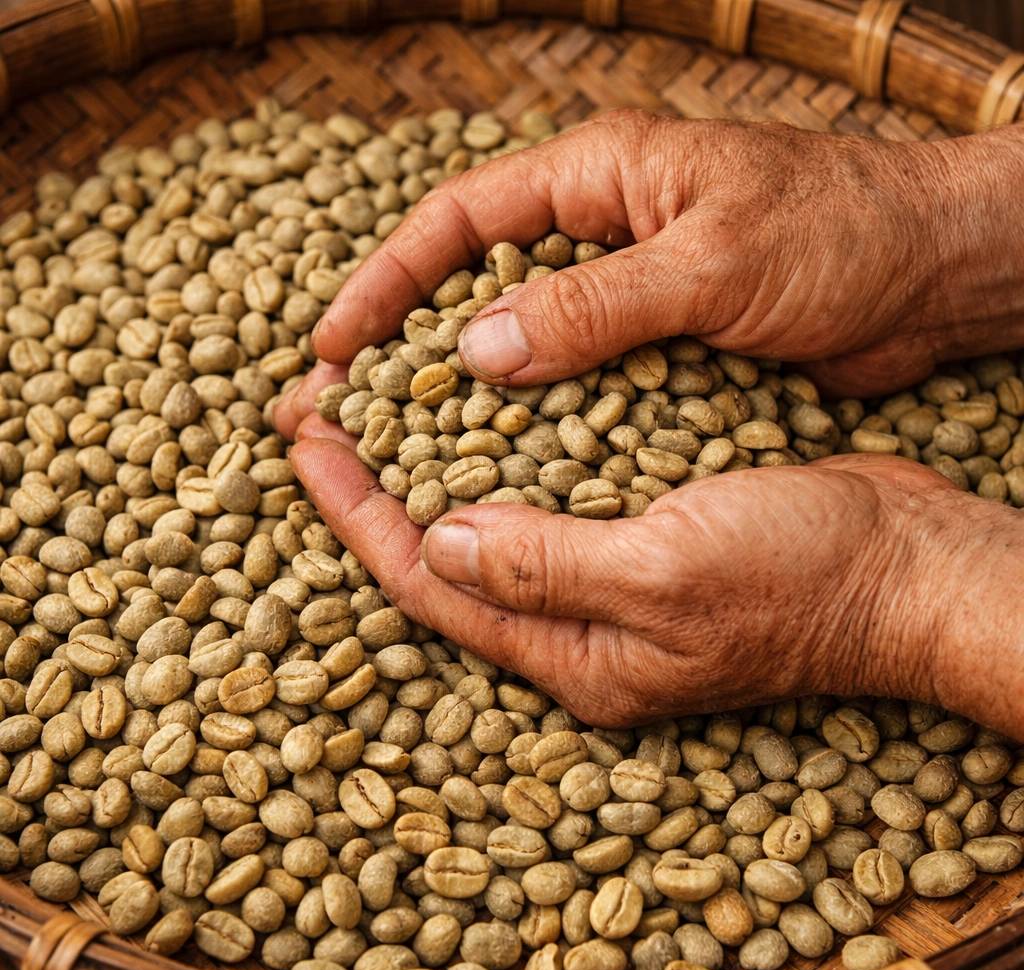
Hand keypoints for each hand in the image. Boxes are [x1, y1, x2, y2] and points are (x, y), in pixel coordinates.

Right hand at [276, 112, 1023, 438]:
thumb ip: (596, 306)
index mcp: (598, 180)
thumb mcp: (714, 263)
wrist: (932, 274)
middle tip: (344, 413)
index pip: (457, 222)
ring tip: (403, 457)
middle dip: (404, 348)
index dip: (385, 282)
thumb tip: (476, 350)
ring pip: (519, 348)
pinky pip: (575, 389)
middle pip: (472, 288)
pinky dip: (538, 426)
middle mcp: (597, 236)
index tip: (334, 345)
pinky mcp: (653, 350)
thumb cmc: (841, 234)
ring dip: (464, 399)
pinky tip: (503, 472)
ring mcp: (623, 298)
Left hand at [289, 432, 1023, 735]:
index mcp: (573, 656)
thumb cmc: (803, 577)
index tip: (309, 446)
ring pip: (493, 525)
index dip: (360, 518)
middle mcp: (580, 628)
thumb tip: (440, 544)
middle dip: (377, 489)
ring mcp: (612, 586)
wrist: (906, 564)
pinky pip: (549, 500)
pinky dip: (503, 455)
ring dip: (432, 465)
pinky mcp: (643, 540)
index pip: (431, 586)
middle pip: (447, 558)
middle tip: (320, 416)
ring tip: (377, 403)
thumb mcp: (666, 574)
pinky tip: (480, 409)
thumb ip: (545, 566)